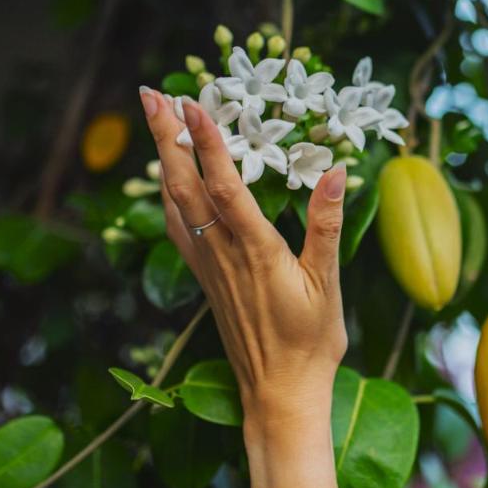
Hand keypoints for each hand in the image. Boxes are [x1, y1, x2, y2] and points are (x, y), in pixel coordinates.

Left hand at [138, 88, 347, 444]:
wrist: (279, 393)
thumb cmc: (311, 342)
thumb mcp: (328, 284)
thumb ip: (326, 225)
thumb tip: (335, 172)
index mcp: (255, 250)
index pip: (224, 185)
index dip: (206, 142)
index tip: (192, 103)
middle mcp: (222, 253)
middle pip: (184, 185)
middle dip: (165, 136)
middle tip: (152, 93)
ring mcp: (209, 265)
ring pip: (175, 203)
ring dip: (162, 159)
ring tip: (154, 120)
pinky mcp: (206, 277)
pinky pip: (178, 226)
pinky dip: (168, 193)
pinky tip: (167, 180)